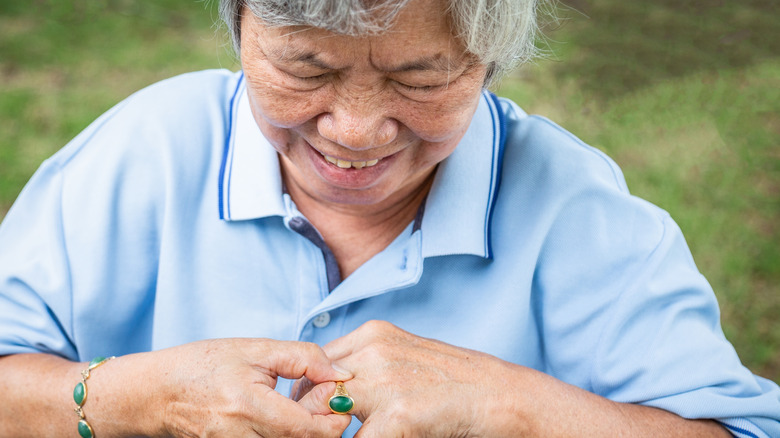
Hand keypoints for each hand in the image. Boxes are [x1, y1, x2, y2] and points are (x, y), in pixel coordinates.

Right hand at [146, 338, 352, 436]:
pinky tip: (281, 419)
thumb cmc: (203, 365)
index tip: (339, 400)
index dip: (334, 420)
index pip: (308, 430)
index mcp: (249, 407)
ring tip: (298, 407)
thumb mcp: (255, 349)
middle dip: (323, 425)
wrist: (155, 392)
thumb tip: (340, 374)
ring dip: (303, 431)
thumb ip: (303, 358)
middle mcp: (241, 437)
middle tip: (322, 399)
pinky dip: (285, 435)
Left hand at [293, 321, 516, 436]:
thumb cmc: (457, 384)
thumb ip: (372, 365)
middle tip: (318, 432)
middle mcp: (374, 350)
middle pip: (314, 384)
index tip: (315, 414)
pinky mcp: (397, 415)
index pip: (318, 361)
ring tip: (333, 437)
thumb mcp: (407, 358)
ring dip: (328, 430)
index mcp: (374, 334)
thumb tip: (335, 390)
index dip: (311, 391)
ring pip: (324, 411)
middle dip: (312, 414)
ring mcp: (384, 381)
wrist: (502, 396)